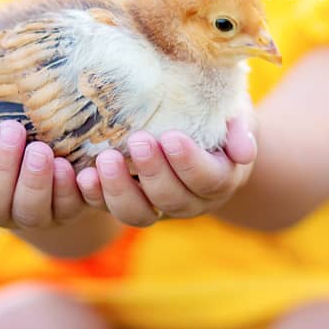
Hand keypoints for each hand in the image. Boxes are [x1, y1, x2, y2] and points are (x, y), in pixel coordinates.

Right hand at [0, 92, 86, 230]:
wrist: (57, 150)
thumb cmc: (5, 130)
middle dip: (1, 166)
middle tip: (13, 131)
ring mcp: (31, 213)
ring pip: (28, 210)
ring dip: (34, 182)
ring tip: (42, 151)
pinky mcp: (66, 212)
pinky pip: (66, 210)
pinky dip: (67, 191)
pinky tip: (70, 169)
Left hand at [76, 99, 258, 227]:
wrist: (198, 133)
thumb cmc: (220, 115)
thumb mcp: (238, 113)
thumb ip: (242, 127)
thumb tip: (245, 151)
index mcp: (221, 178)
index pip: (208, 179)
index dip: (190, 163)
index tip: (172, 137)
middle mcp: (191, 201)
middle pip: (172, 200)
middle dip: (153, 172)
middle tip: (138, 140)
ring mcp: (158, 206)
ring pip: (139, 215)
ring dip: (120, 190)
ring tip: (105, 160)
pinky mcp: (130, 202)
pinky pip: (110, 209)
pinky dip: (95, 196)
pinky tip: (83, 176)